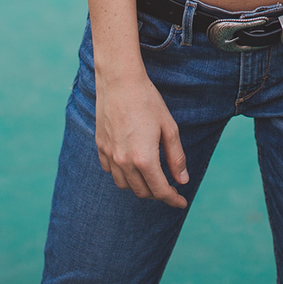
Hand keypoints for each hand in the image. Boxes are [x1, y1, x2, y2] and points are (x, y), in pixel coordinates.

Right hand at [95, 72, 188, 207]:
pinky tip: (131, 165)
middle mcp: (124, 161)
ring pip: (125, 185)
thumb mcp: (169, 128)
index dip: (173, 199)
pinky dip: (123, 174)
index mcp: (144, 158)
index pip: (160, 191)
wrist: (119, 81)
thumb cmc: (147, 101)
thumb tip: (182, 180)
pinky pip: (111, 171)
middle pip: (143, 191)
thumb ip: (176, 157)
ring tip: (151, 177)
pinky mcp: (100, 146)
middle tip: (170, 186)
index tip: (181, 202)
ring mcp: (109, 154)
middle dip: (158, 193)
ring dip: (140, 187)